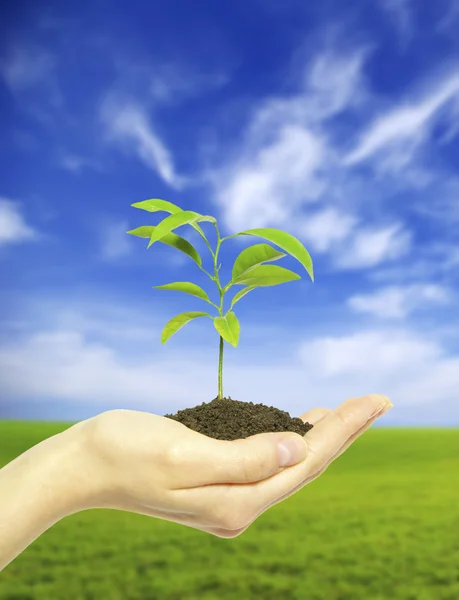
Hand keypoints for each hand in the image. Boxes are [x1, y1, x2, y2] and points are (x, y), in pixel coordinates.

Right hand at [77, 394, 392, 537]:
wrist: (84, 464)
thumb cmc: (125, 451)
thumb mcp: (183, 455)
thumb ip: (242, 458)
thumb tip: (295, 450)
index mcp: (235, 502)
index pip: (307, 461)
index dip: (345, 429)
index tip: (375, 399)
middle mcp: (237, 506)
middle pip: (304, 466)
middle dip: (342, 431)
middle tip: (374, 401)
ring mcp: (226, 497)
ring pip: (287, 464)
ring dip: (319, 437)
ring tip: (347, 412)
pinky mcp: (214, 481)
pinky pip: (265, 461)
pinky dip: (287, 440)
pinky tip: (296, 426)